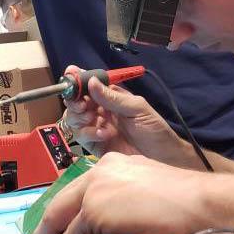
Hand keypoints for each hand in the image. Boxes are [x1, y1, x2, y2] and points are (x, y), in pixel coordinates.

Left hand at [24, 153, 214, 233]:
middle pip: (62, 201)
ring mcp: (96, 188)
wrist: (204, 206)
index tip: (55, 229)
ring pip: (59, 217)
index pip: (80, 189)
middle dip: (45, 228)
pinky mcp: (95, 210)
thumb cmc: (187, 209)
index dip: (65, 212)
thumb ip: (122, 208)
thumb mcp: (146, 199)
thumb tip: (112, 230)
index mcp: (115, 164)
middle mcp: (101, 169)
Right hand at [62, 65, 188, 163]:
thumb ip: (113, 97)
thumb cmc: (153, 129)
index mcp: (111, 97)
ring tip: (91, 117)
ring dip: (78, 116)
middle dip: (74, 100)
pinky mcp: (95, 145)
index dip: (79, 80)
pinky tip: (104, 133)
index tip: (71, 75)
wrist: (161, 158)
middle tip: (81, 104)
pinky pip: (82, 136)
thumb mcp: (137, 108)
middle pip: (76, 102)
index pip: (90, 85)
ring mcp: (96, 128)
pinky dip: (89, 133)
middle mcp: (100, 111)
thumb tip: (92, 81)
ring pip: (74, 118)